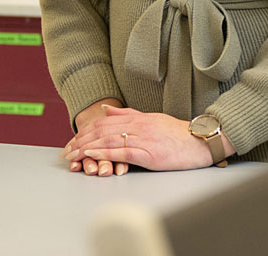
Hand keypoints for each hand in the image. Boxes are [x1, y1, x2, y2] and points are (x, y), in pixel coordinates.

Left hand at [63, 106, 215, 171]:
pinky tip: (92, 156)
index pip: (103, 123)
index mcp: (136, 118)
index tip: (72, 141)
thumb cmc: (178, 133)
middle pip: (101, 131)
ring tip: (73, 155)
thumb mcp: (152, 118)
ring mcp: (142, 139)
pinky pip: (122, 152)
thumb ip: (128, 114)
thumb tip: (106, 111)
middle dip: (80, 141)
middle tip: (66, 151)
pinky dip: (105, 154)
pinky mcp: (149, 154)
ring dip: (87, 149)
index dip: (85, 131)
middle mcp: (137, 126)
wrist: (201, 141)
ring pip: (108, 141)